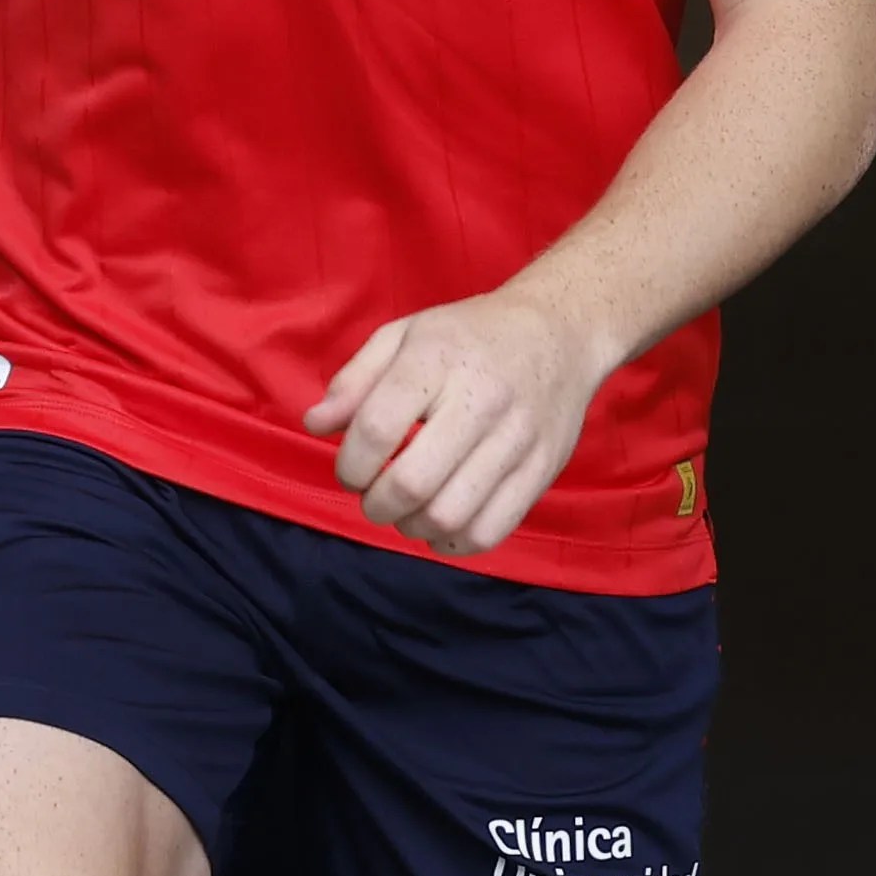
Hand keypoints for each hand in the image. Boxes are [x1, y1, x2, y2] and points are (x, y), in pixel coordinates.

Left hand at [306, 290, 614, 557]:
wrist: (561, 332)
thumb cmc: (469, 336)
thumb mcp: (405, 335)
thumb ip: (355, 380)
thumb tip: (315, 425)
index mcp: (437, 359)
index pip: (377, 428)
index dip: (350, 464)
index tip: (351, 470)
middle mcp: (482, 399)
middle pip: (412, 482)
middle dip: (376, 505)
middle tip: (374, 498)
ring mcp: (517, 439)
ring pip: (450, 515)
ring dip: (412, 527)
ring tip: (407, 511)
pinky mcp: (542, 470)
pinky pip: (491, 530)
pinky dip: (454, 543)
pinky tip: (441, 526)